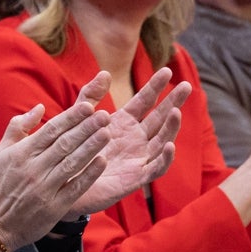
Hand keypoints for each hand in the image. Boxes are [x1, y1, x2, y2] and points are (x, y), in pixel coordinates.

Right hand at [0, 79, 112, 251]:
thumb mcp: (2, 152)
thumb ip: (18, 127)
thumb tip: (39, 107)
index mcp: (21, 153)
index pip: (51, 130)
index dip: (71, 118)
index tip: (88, 106)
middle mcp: (34, 168)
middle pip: (65, 144)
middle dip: (86, 128)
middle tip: (104, 116)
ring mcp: (45, 188)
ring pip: (72, 163)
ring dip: (91, 148)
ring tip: (107, 133)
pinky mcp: (55, 206)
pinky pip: (75, 187)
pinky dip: (89, 174)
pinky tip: (102, 162)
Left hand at [64, 68, 185, 216]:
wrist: (64, 182)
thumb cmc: (73, 149)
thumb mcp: (79, 118)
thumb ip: (90, 95)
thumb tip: (105, 72)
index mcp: (124, 123)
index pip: (144, 101)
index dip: (156, 86)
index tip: (168, 69)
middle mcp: (135, 139)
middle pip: (160, 118)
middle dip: (173, 102)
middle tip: (186, 85)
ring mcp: (138, 158)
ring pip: (162, 141)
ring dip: (171, 128)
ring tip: (176, 112)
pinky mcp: (136, 177)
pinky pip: (156, 168)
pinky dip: (165, 157)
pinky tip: (169, 144)